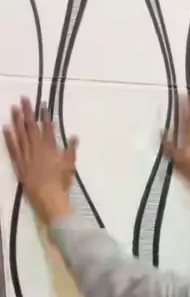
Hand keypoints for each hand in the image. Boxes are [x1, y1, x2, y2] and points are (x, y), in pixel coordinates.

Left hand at [3, 98, 77, 223]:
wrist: (49, 198)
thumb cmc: (61, 184)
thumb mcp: (70, 167)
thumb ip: (71, 151)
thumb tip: (74, 137)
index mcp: (51, 149)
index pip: (48, 129)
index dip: (45, 116)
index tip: (42, 104)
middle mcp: (37, 149)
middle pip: (32, 128)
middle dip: (28, 112)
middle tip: (24, 98)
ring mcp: (27, 156)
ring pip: (21, 135)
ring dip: (17, 121)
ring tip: (14, 108)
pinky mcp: (19, 165)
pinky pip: (13, 149)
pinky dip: (9, 138)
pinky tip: (5, 127)